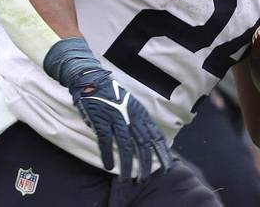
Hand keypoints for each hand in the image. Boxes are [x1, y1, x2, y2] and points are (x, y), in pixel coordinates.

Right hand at [44, 38, 171, 181]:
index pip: (155, 136)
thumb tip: (147, 138)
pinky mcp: (101, 120)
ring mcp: (116, 118)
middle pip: (143, 144)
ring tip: (127, 179)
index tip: (166, 166)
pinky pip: (105, 141)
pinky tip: (109, 167)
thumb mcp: (132, 105)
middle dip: (146, 163)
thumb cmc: (112, 94)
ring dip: (127, 165)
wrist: (93, 80)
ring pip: (125, 146)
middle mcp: (131, 117)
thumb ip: (139, 120)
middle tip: (146, 179)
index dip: (162, 152)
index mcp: (140, 114)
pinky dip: (107, 155)